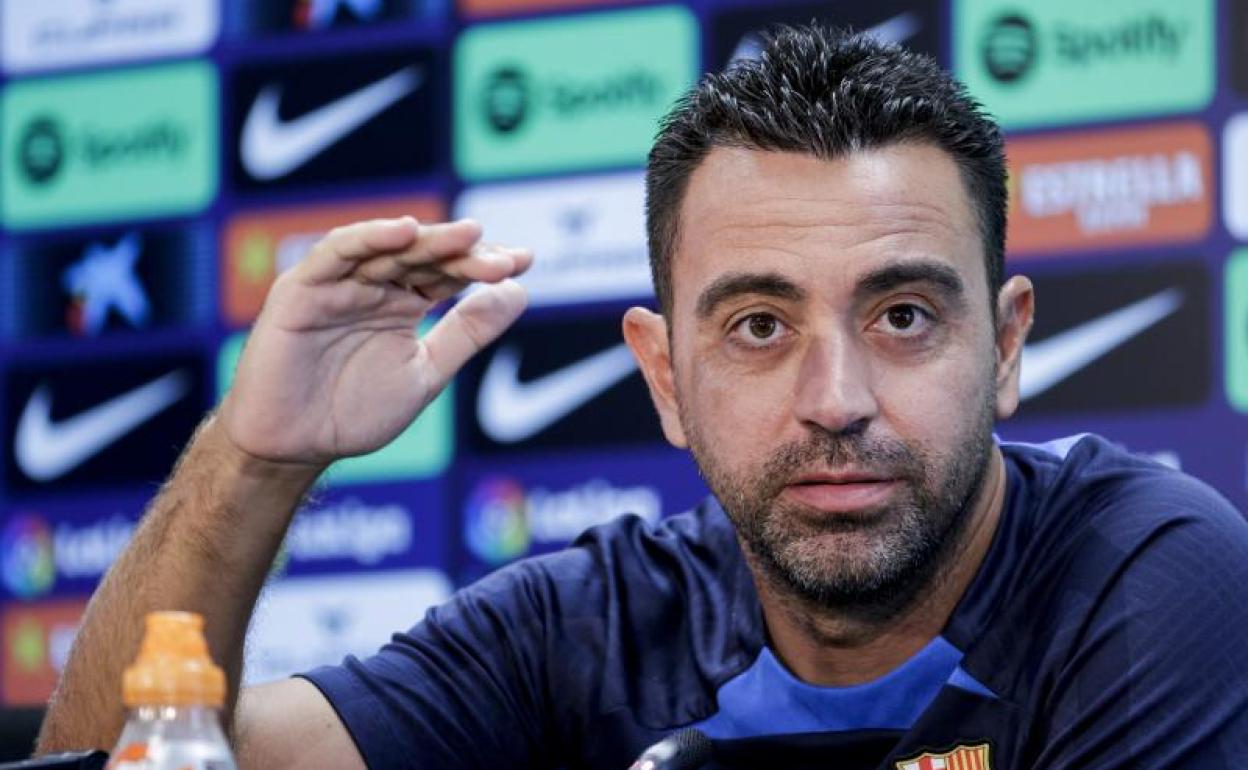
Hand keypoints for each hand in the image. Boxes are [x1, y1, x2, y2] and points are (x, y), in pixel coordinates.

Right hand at [218, 216, 530, 465]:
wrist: (294, 446)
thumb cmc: (353, 412)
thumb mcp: (426, 372)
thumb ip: (468, 333)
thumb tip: (519, 292)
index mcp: (404, 302)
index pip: (450, 272)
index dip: (485, 265)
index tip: (524, 263)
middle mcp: (374, 285)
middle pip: (425, 256)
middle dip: (466, 254)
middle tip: (504, 259)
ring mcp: (339, 283)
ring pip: (388, 249)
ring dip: (429, 240)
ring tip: (470, 236)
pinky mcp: (302, 288)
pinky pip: (336, 253)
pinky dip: (369, 238)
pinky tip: (404, 232)